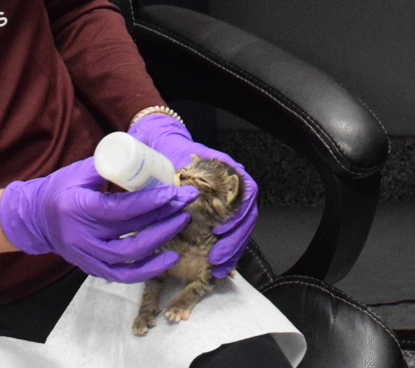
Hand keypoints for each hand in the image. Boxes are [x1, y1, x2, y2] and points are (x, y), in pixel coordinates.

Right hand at [0, 157, 195, 282]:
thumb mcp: (81, 171)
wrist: (35, 219)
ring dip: (160, 241)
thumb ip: (111, 167)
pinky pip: (123, 275)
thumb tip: (147, 159)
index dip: (149, 202)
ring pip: (130, 258)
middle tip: (186, 203)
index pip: (120, 209)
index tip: (172, 192)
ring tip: (182, 223)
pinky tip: (169, 259)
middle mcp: (82, 238)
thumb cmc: (60, 189)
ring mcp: (87, 257)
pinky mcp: (92, 268)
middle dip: (164, 218)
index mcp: (78, 209)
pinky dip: (148, 270)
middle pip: (131, 234)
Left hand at [128, 113, 261, 277]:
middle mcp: (235, 185)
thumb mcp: (174, 163)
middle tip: (217, 259)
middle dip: (235, 241)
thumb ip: (178, 182)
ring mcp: (230, 200)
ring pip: (243, 228)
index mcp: (229, 170)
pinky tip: (219, 265)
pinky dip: (228, 250)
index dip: (238, 214)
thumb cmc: (172, 153)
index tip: (221, 230)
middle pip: (247, 215)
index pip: (248, 192)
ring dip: (233, 250)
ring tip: (218, 268)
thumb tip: (176, 204)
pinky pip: (233, 233)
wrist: (166, 147)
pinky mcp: (221, 213)